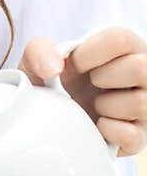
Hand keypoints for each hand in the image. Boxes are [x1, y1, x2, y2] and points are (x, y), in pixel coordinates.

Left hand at [19, 27, 146, 155]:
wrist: (53, 119)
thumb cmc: (55, 83)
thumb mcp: (39, 62)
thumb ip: (39, 51)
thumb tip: (52, 67)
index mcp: (125, 49)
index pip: (121, 39)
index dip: (91, 53)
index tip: (75, 65)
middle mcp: (144, 75)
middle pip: (140, 69)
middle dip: (104, 77)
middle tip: (91, 84)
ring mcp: (145, 108)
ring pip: (139, 103)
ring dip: (105, 106)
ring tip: (94, 105)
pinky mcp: (140, 137)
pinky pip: (132, 135)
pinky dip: (108, 131)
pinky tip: (97, 125)